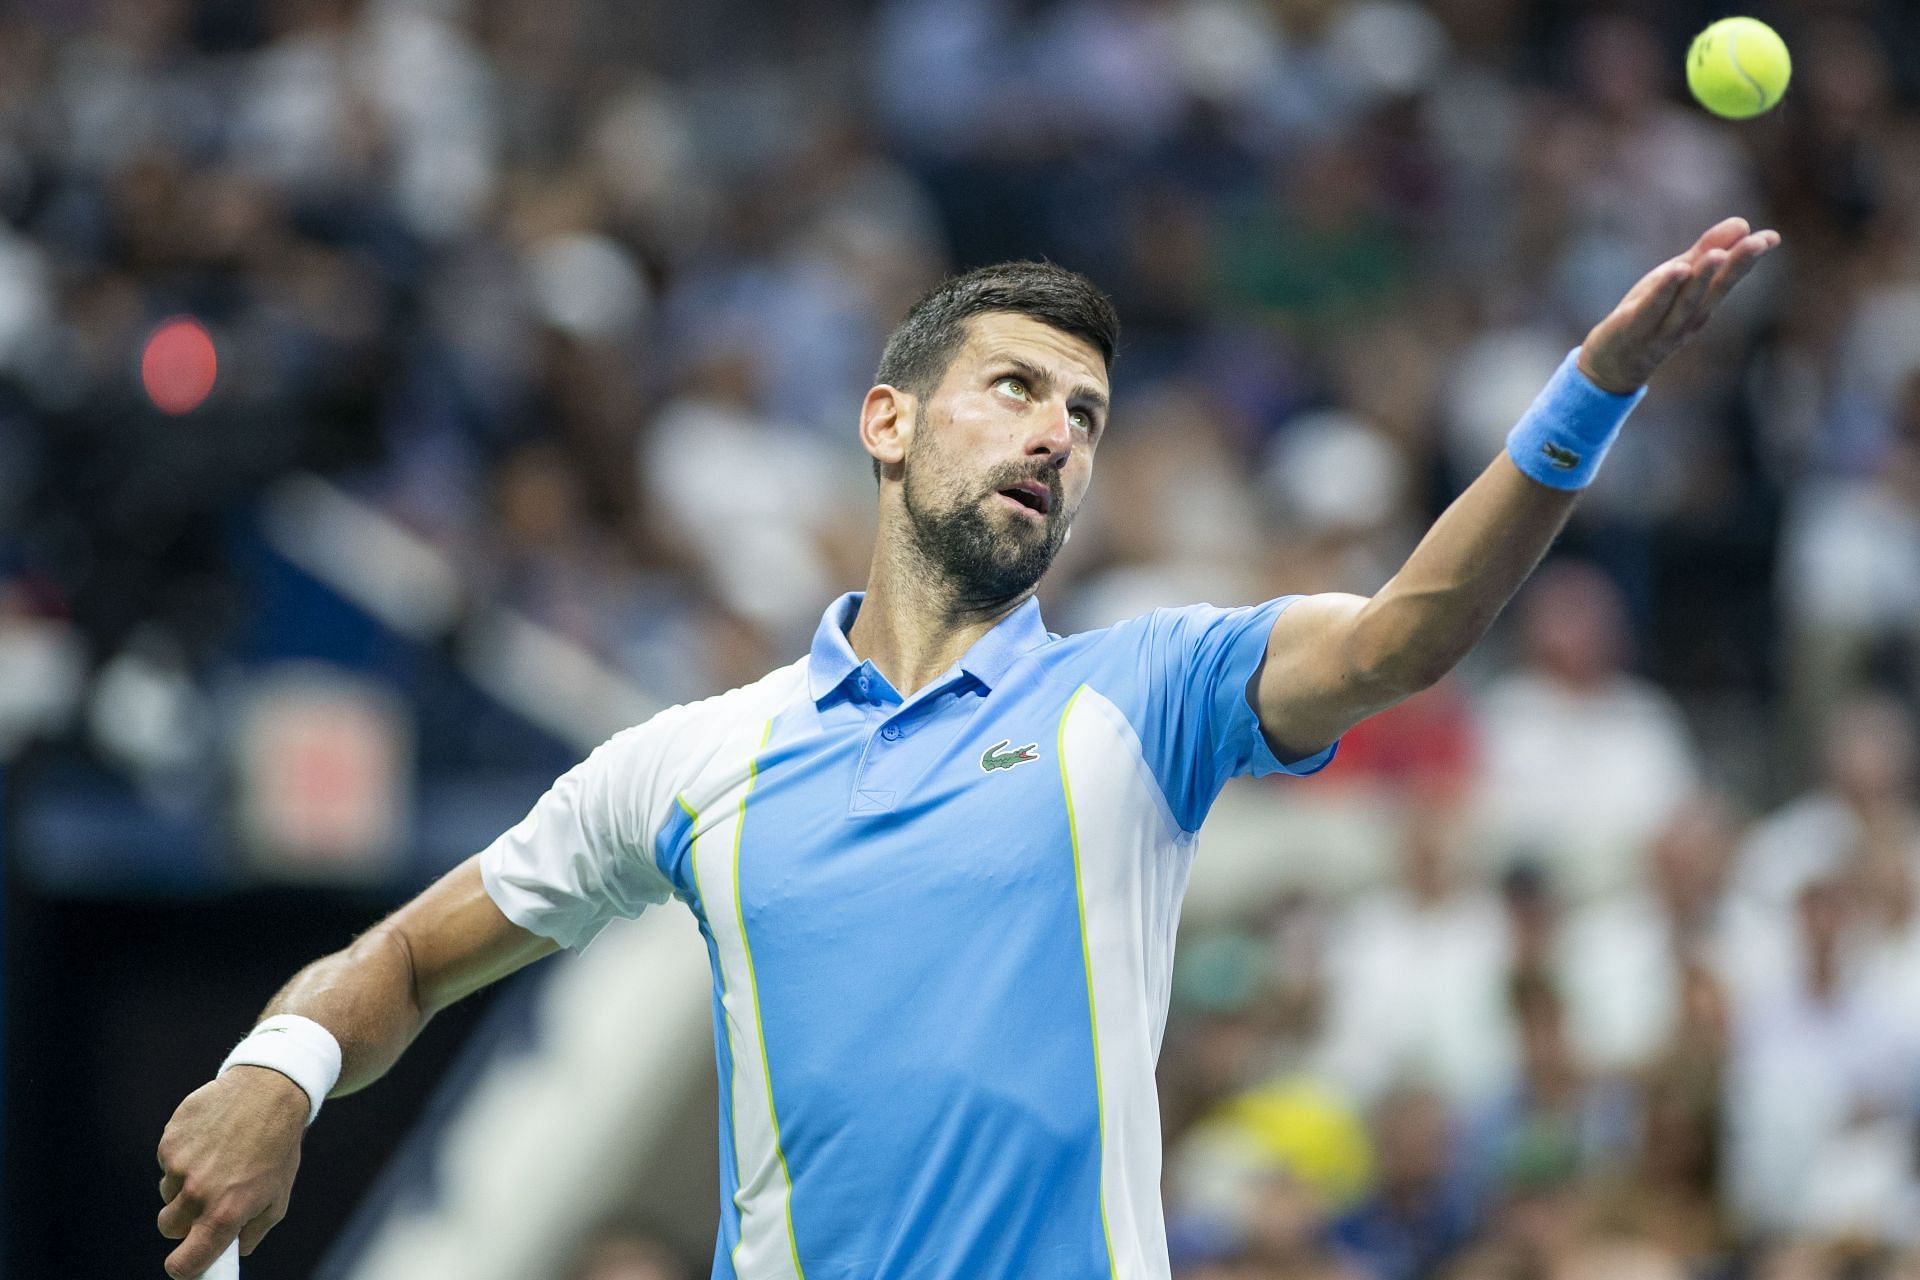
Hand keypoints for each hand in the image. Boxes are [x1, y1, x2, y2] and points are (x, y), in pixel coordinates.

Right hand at [156, 1067, 308, 1277]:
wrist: (270, 1091)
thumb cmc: (278, 1148)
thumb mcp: (278, 1197)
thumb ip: (251, 1233)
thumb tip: (231, 1253)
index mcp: (225, 1213)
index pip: (184, 1262)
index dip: (183, 1266)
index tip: (186, 1262)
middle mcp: (198, 1193)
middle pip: (169, 1227)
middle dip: (185, 1219)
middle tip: (209, 1198)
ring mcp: (179, 1165)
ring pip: (167, 1192)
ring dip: (184, 1184)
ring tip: (217, 1159)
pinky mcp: (169, 1140)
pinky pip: (166, 1162)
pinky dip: (183, 1156)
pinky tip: (209, 1139)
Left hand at [1578, 217, 1779, 394]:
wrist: (1613, 365)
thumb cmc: (1649, 315)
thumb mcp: (1677, 278)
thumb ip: (1705, 251)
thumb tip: (1743, 223)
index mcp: (1703, 305)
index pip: (1728, 279)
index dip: (1748, 259)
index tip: (1771, 238)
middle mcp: (1689, 318)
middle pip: (1714, 290)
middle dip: (1736, 265)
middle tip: (1757, 241)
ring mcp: (1663, 327)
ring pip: (1686, 301)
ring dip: (1702, 278)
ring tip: (1718, 254)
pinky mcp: (1633, 329)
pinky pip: (1652, 309)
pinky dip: (1664, 291)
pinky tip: (1676, 270)